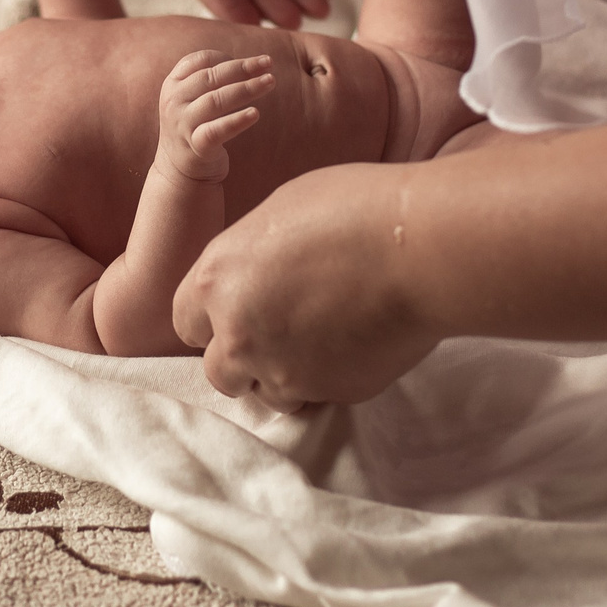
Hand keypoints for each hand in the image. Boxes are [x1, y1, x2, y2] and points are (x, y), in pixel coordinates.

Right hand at [157, 51, 274, 182]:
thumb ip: (210, 79)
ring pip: (215, 101)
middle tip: (268, 63)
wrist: (178, 170)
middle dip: (242, 68)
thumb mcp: (192, 99)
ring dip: (246, 88)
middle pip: (211, 77)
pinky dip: (236, 121)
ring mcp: (183, 125)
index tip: (253, 62)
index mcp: (173, 85)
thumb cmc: (194, 127)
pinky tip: (255, 113)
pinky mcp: (195, 147)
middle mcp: (174, 102)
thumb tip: (250, 63)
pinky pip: (216, 131)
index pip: (200, 60)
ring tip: (270, 81)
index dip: (227, 57)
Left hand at [172, 162, 440, 411]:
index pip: (186, 321)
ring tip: (321, 342)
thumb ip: (250, 257)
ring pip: (267, 394)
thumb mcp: (280, 212)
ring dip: (284, 376)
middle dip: (243, 357)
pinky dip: (327, 380)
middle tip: (280, 333)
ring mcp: (283, 372)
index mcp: (216, 281)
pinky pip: (317, 397)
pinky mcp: (329, 393)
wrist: (420, 250)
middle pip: (219, 371)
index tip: (240, 309)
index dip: (214, 317)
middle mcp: (238, 335)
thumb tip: (255, 275)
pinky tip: (353, 347)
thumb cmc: (355, 209)